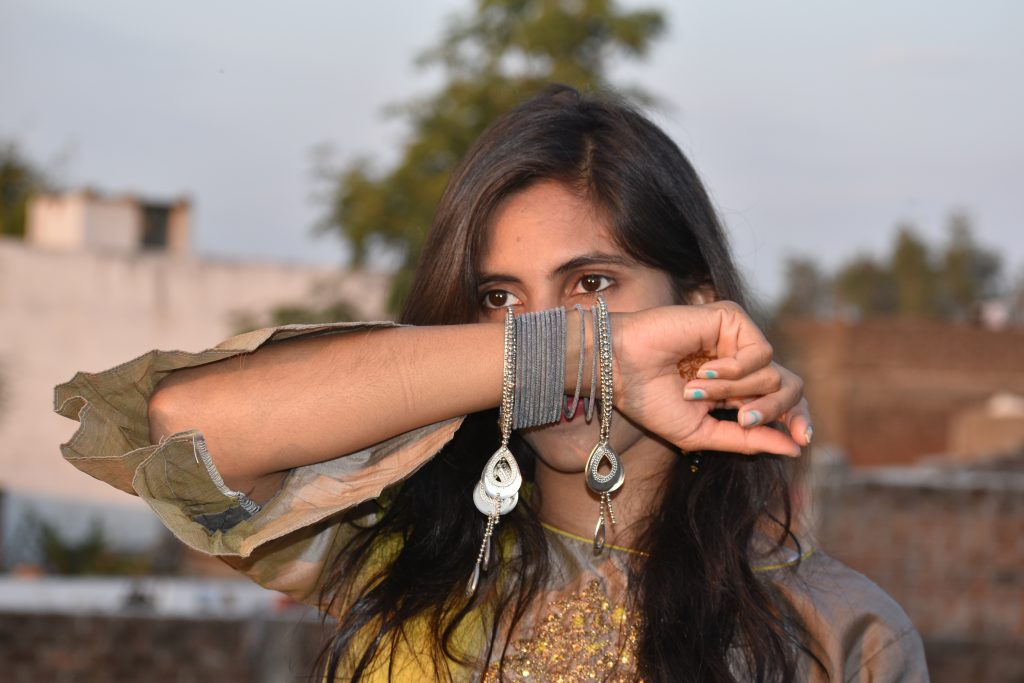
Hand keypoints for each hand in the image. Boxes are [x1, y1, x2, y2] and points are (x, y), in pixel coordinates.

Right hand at [612, 301, 809, 456]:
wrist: (622, 370)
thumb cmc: (650, 400)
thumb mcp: (702, 433)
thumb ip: (747, 440)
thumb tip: (793, 448)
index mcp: (734, 390)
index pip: (781, 401)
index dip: (796, 419)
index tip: (802, 441)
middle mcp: (740, 362)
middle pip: (789, 386)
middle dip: (777, 409)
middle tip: (746, 419)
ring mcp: (737, 339)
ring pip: (773, 374)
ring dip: (734, 391)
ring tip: (696, 390)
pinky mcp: (733, 319)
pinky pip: (760, 353)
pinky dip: (734, 369)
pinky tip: (703, 369)